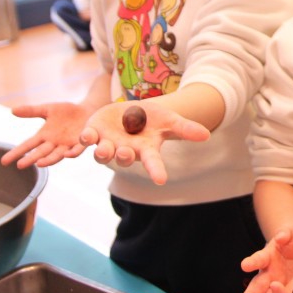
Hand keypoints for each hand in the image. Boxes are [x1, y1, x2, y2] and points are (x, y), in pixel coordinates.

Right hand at [1, 102, 95, 167]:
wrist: (89, 110)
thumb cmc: (67, 112)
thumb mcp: (48, 109)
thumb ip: (32, 111)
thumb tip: (12, 111)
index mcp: (45, 136)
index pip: (28, 145)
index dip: (17, 153)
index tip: (4, 161)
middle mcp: (55, 143)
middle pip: (40, 153)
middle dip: (30, 159)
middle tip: (19, 165)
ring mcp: (68, 145)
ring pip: (57, 155)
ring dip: (49, 160)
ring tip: (39, 163)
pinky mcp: (81, 142)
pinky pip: (77, 149)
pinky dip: (72, 153)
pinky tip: (68, 154)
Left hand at [78, 101, 210, 184]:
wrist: (134, 112)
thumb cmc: (154, 120)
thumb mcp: (171, 122)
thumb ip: (186, 129)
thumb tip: (207, 135)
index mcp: (146, 150)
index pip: (153, 163)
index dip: (156, 171)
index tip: (161, 180)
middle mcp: (125, 150)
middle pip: (124, 158)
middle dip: (124, 157)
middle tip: (126, 152)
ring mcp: (108, 143)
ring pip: (103, 153)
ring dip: (103, 152)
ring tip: (104, 148)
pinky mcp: (94, 132)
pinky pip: (87, 140)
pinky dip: (85, 139)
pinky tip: (86, 136)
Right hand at [233, 227, 292, 292]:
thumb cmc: (291, 240)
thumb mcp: (291, 233)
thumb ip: (285, 234)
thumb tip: (280, 237)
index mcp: (267, 258)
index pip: (258, 259)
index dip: (252, 262)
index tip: (245, 265)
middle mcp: (266, 275)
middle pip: (256, 286)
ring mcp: (273, 287)